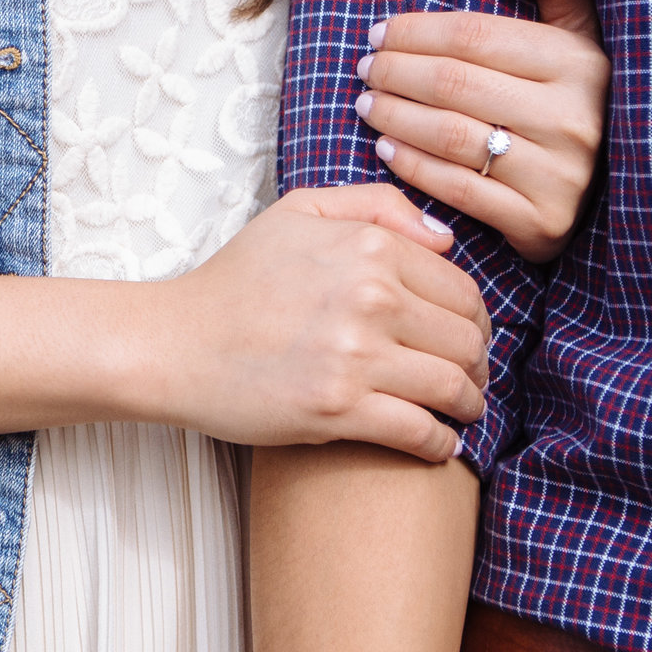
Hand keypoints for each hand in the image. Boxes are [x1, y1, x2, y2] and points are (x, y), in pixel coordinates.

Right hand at [140, 185, 489, 462]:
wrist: (173, 343)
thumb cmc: (235, 281)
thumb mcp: (299, 213)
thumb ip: (377, 207)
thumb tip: (445, 241)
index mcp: (370, 248)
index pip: (463, 291)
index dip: (475, 321)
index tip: (468, 340)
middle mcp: (370, 298)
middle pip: (467, 341)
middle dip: (478, 366)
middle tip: (470, 380)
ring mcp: (355, 356)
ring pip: (454, 387)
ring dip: (469, 406)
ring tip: (461, 412)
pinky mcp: (338, 409)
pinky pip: (420, 432)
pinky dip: (441, 443)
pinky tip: (437, 444)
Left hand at [352, 0, 607, 261]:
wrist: (613, 192)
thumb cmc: (580, 100)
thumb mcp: (583, 35)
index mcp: (579, 62)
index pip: (474, 35)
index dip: (416, 30)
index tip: (379, 32)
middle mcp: (572, 117)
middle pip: (454, 82)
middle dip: (396, 71)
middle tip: (365, 68)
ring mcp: (559, 174)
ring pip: (450, 135)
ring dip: (395, 117)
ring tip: (366, 104)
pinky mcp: (541, 222)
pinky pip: (458, 189)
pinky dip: (413, 166)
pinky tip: (385, 149)